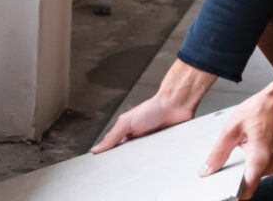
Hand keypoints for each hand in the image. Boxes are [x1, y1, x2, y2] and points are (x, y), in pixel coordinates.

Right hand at [91, 59, 215, 153]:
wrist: (175, 106)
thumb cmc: (153, 108)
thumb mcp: (127, 121)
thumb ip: (112, 135)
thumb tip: (96, 149)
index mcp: (126, 135)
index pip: (115, 152)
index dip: (111, 160)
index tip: (106, 167)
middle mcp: (138, 142)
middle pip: (129, 161)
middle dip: (128, 162)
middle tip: (129, 161)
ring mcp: (150, 147)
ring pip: (143, 163)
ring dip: (143, 162)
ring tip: (144, 156)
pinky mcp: (162, 150)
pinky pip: (156, 161)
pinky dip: (155, 161)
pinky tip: (155, 159)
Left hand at [199, 76, 272, 199]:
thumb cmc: (263, 108)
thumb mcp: (233, 126)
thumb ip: (219, 151)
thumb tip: (208, 169)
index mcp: (260, 158)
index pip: (245, 191)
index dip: (231, 193)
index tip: (221, 188)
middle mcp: (271, 165)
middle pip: (247, 181)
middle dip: (235, 171)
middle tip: (233, 152)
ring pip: (254, 173)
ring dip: (245, 163)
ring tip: (245, 142)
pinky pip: (261, 167)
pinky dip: (253, 159)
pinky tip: (251, 142)